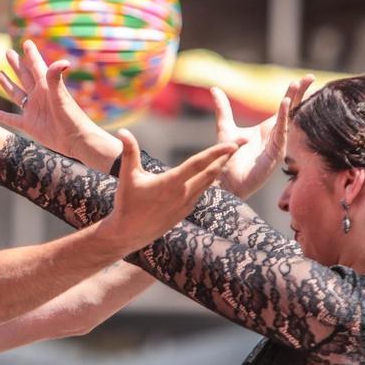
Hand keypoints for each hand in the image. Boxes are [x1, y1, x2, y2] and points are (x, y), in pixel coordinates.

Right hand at [0, 40, 119, 170]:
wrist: (75, 140)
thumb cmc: (70, 117)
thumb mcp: (61, 96)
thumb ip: (56, 78)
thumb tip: (63, 61)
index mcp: (45, 86)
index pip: (36, 65)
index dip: (31, 53)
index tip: (27, 42)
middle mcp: (38, 96)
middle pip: (24, 76)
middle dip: (16, 64)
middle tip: (8, 52)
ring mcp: (33, 110)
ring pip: (17, 94)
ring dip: (7, 85)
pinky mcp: (30, 125)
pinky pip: (13, 119)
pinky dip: (5, 117)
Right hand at [97, 129, 238, 251]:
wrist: (128, 234)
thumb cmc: (126, 203)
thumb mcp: (127, 176)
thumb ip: (129, 152)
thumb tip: (122, 131)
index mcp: (171, 183)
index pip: (198, 163)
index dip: (217, 152)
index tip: (232, 144)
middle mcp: (183, 194)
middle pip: (211, 172)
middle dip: (226, 157)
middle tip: (242, 143)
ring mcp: (186, 204)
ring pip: (208, 183)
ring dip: (220, 168)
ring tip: (231, 155)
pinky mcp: (185, 212)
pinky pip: (201, 193)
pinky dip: (209, 181)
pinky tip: (214, 173)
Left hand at [214, 75, 313, 197]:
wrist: (226, 180)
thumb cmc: (228, 158)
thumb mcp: (225, 127)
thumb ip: (223, 108)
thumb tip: (214, 88)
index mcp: (268, 128)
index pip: (285, 107)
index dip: (293, 93)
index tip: (302, 79)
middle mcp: (276, 135)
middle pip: (292, 110)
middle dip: (301, 94)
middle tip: (310, 77)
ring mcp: (277, 144)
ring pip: (288, 119)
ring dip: (293, 102)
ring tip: (297, 84)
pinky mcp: (276, 154)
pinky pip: (281, 133)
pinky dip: (283, 118)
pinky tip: (285, 104)